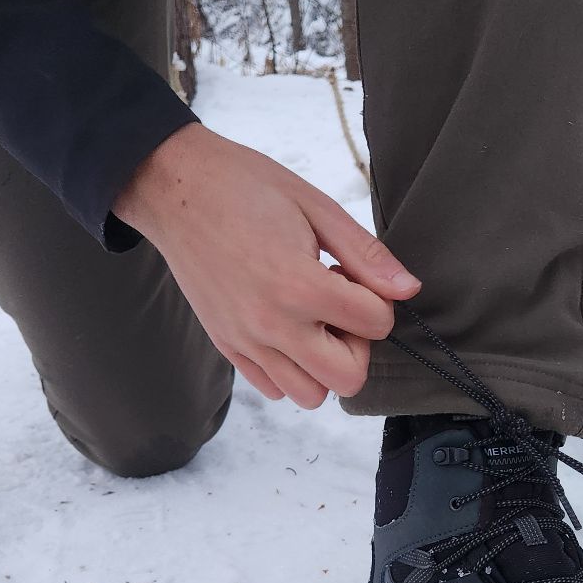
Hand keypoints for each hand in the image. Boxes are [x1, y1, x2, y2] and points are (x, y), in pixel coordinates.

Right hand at [113, 123, 419, 407]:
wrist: (174, 187)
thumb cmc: (244, 186)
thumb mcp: (316, 207)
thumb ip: (366, 255)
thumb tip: (408, 290)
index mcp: (299, 286)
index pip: (377, 324)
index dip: (378, 300)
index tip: (351, 275)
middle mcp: (271, 324)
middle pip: (348, 378)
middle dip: (358, 345)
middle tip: (339, 306)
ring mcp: (245, 341)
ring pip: (310, 395)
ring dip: (324, 364)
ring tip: (312, 320)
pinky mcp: (226, 346)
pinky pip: (273, 388)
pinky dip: (290, 369)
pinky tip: (287, 327)